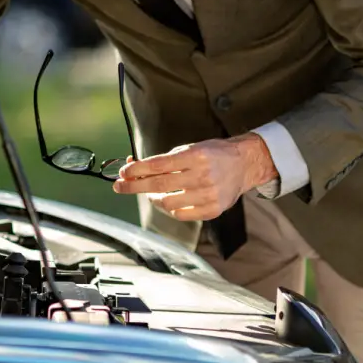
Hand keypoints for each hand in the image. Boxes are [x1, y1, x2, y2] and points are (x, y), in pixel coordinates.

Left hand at [112, 134, 276, 221]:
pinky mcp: (213, 210)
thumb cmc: (213, 154)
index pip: (158, 165)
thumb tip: (135, 167)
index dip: (137, 170)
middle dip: (135, 186)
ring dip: (153, 198)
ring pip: (168, 203)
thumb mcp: (189, 148)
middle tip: (119, 186)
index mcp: (195, 156)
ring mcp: (208, 195)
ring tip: (150, 192)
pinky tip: (168, 201)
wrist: (243, 164)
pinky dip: (170, 209)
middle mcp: (202, 176)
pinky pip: (182, 214)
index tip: (123, 173)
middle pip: (159, 185)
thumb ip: (165, 160)